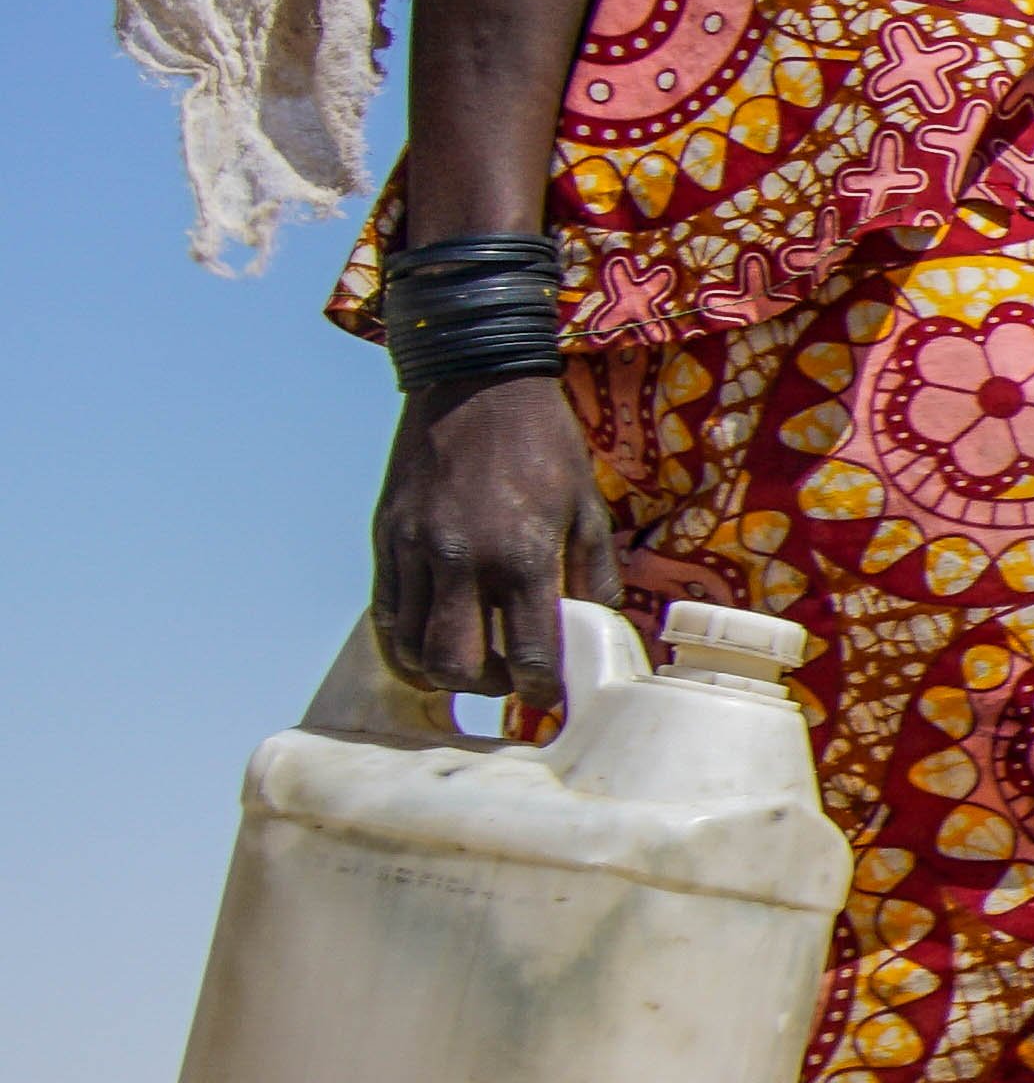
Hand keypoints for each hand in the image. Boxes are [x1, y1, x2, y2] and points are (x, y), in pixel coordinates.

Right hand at [372, 375, 616, 713]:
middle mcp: (461, 561)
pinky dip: (404, 642)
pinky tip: (429, 643)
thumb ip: (593, 573)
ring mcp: (415, 551)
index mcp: (521, 555)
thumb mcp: (587, 505)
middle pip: (456, 665)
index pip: (528, 654)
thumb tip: (599, 626)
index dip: (540, 691)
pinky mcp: (385, 538)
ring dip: (441, 671)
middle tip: (508, 677)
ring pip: (411, 647)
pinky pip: (385, 613)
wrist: (475, 383)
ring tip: (470, 663)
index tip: (549, 699)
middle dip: (486, 687)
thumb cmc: (543, 444)